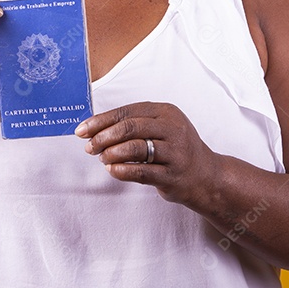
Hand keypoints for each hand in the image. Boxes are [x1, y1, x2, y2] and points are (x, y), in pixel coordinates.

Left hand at [75, 101, 220, 205]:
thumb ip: (134, 125)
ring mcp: (175, 152)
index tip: (82, 130)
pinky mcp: (172, 175)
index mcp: (166, 112)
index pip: (127, 112)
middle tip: (89, 147)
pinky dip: (122, 170)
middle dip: (103, 137)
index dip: (101, 120)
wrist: (205, 176)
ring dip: (111, 153)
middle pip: (130, 127)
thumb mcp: (161, 128)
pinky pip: (141, 172)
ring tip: (102, 158)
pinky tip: (112, 170)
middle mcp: (173, 128)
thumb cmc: (176, 150)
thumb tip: (95, 129)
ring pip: (135, 148)